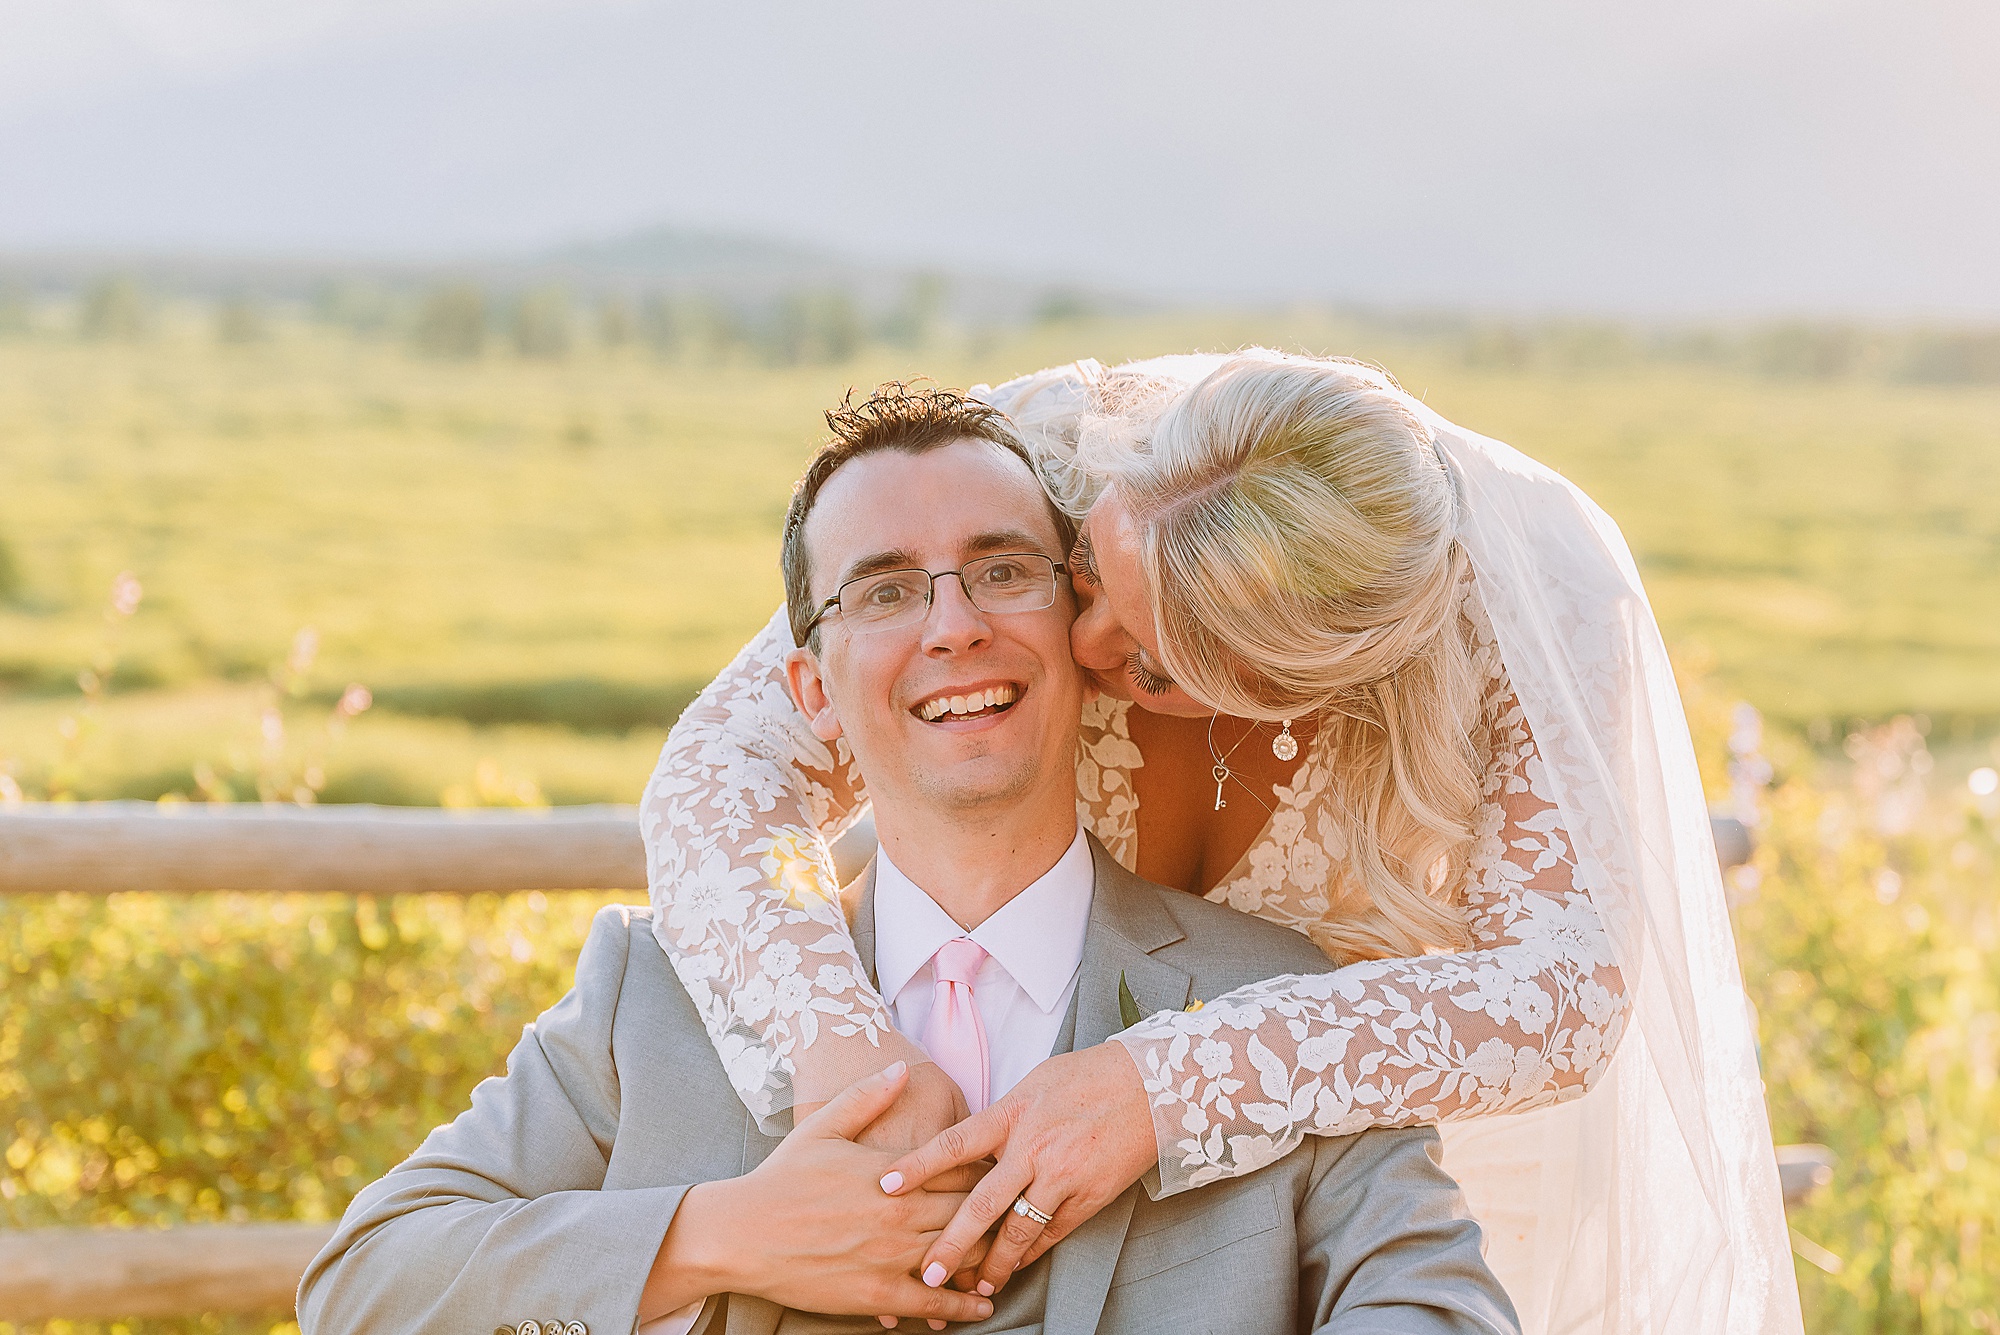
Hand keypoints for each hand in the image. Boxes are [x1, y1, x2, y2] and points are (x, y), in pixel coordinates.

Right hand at [647, 1062, 995, 1327]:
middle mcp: (897, 1213)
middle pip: (967, 1211)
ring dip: (988, 1259)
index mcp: (890, 1172)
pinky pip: (930, 1303)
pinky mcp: (876, 1294)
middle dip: (997, 1213)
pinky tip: (980, 1306)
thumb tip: (900, 1067)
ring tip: (1011, 1260)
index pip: (957, 1167)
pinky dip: (960, 1305)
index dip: (987, 1169)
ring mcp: (888, 1256)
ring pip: (957, 1256)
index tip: (1007, 1169)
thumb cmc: (780, 1179)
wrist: (740, 1234)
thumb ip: (866, 1096)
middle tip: (1023, 1213)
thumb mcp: (822, 1126)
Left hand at [878, 1042, 1156, 1295]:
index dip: (918, 1167)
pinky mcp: (1088, 1197)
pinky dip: (1030, 1254)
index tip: (885, 1186)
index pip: (955, 1144)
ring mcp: (1062, 1176)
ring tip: (972, 1288)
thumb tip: (965, 1145)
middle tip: (927, 1272)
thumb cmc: (1086, 1077)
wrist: (1151, 1085)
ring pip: (1018, 1231)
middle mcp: (1033, 1147)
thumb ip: (999, 1116)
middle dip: (951, 1243)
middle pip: (982, 1204)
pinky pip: (1052, 1234)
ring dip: (993, 1264)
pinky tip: (1012, 1270)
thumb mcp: (1033, 1083)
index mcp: (1013, 1113)